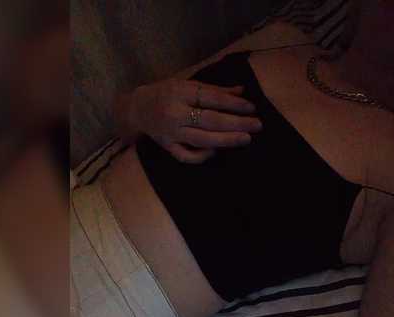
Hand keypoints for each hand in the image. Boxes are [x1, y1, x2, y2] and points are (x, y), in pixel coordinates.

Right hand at [116, 78, 262, 162]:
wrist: (136, 108)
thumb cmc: (165, 93)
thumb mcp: (186, 84)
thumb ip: (213, 90)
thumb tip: (241, 91)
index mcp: (180, 93)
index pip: (211, 99)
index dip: (233, 104)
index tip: (252, 108)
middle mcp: (175, 114)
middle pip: (210, 121)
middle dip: (236, 123)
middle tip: (257, 125)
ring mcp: (171, 133)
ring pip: (202, 140)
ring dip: (226, 140)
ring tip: (245, 139)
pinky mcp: (167, 147)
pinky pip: (186, 156)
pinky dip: (202, 156)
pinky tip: (216, 151)